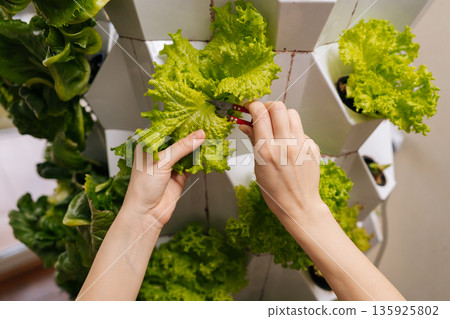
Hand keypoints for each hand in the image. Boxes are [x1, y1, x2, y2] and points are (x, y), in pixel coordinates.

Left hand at [121, 129, 205, 228]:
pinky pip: (192, 165)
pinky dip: (199, 161)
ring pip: (187, 152)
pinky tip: (207, 154)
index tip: (194, 115)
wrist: (146, 213)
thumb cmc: (142, 188)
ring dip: (197, 148)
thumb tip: (198, 135)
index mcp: (148, 145)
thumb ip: (182, 147)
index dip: (180, 122)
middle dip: (191, 135)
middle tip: (205, 126)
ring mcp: (170, 165)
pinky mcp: (179, 176)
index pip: (166, 129)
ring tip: (209, 138)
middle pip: (179, 140)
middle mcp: (159, 154)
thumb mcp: (162, 161)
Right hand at [239, 101, 325, 223]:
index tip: (249, 107)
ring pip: (292, 113)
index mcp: (267, 151)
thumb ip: (253, 141)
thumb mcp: (258, 167)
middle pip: (278, 107)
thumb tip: (245, 124)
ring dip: (281, 115)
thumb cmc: (275, 192)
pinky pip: (301, 129)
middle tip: (263, 113)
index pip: (260, 114)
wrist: (299, 205)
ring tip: (276, 125)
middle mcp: (285, 145)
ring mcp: (301, 145)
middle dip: (267, 106)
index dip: (253, 105)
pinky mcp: (312, 147)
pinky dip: (292, 130)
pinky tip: (288, 142)